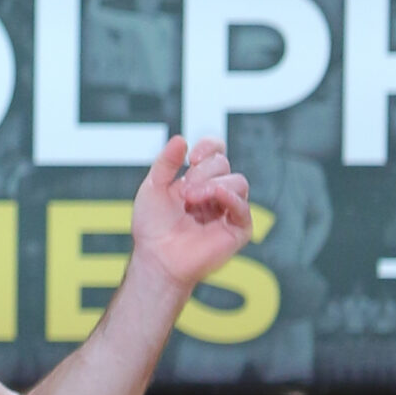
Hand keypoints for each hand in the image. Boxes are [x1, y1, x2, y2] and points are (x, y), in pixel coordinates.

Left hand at [131, 135, 253, 292]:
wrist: (157, 256)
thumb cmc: (152, 225)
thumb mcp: (153, 186)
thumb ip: (166, 162)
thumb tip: (180, 139)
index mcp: (198, 180)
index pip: (215, 152)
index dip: (208, 147)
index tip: (192, 157)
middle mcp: (216, 192)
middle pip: (223, 164)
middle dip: (202, 172)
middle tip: (184, 192)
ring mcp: (228, 210)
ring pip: (238, 181)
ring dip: (213, 184)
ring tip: (191, 199)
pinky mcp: (238, 229)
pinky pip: (243, 207)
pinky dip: (230, 197)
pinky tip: (215, 196)